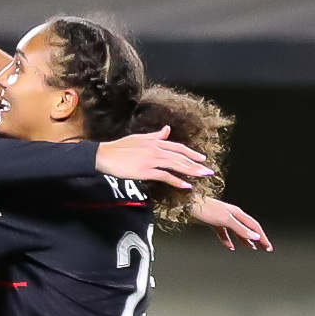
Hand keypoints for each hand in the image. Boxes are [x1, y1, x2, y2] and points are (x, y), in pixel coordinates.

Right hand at [94, 128, 211, 188]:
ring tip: (202, 176)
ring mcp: (151, 160)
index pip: (177, 147)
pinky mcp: (146, 170)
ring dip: (191, 171)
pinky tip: (185, 185)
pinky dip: (176, 180)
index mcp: (155, 141)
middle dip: (196, 164)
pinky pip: (165, 176)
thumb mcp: (139, 138)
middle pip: (180, 156)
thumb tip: (167, 129)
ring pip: (176, 165)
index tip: (202, 158)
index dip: (191, 153)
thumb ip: (155, 135)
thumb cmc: (119, 147)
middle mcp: (156, 149)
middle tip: (209, 170)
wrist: (105, 155)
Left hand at [190, 196, 271, 250]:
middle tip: (264, 249)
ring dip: (245, 240)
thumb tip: (255, 237)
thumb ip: (240, 229)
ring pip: (237, 231)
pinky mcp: (213, 222)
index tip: (268, 247)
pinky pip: (224, 233)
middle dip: (257, 239)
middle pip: (247, 228)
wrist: (188, 204)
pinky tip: (230, 247)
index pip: (254, 226)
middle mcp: (232, 215)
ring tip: (251, 248)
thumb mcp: (226, 220)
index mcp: (237, 213)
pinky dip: (228, 241)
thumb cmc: (206, 209)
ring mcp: (222, 218)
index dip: (262, 237)